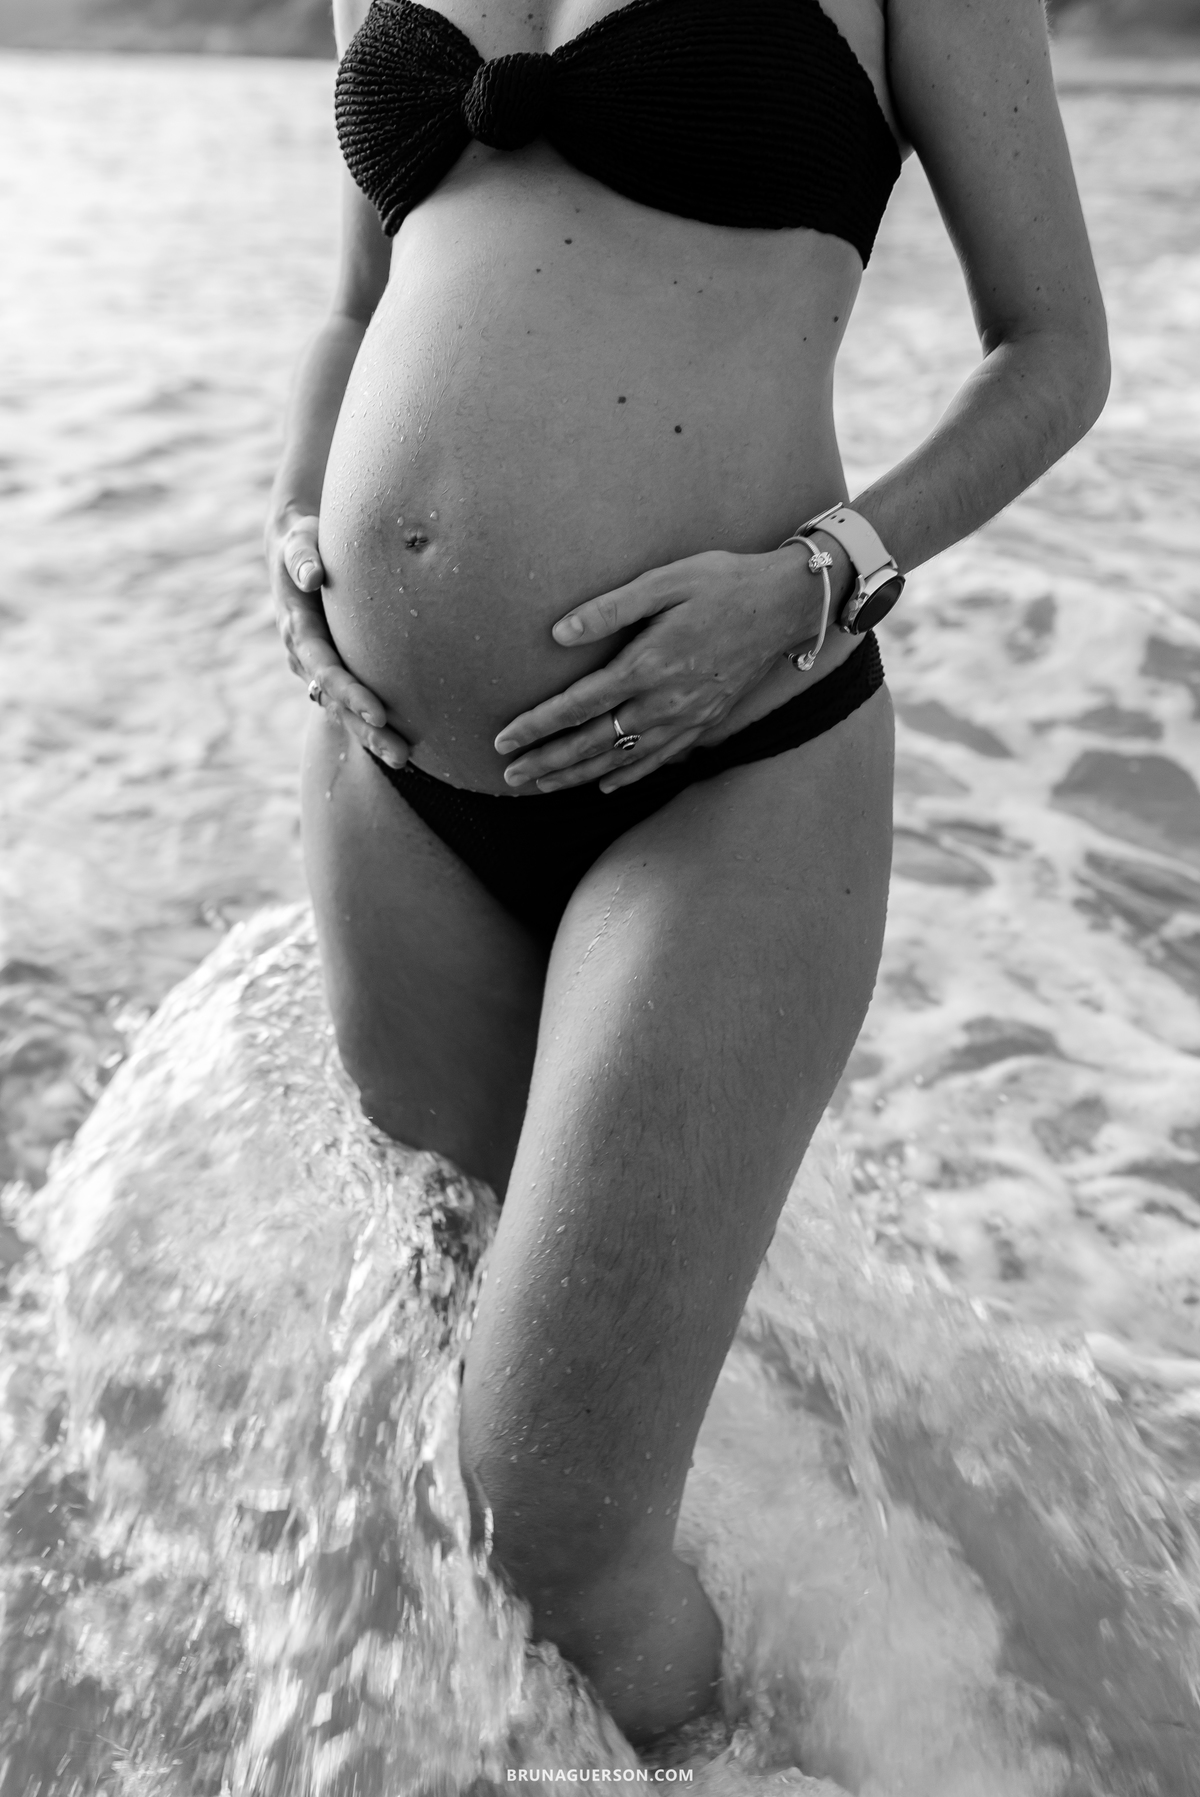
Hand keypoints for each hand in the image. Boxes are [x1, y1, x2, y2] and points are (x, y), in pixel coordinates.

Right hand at [267, 510, 409, 768]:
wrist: (294, 552)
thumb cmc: (302, 540)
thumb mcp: (297, 540)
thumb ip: (302, 556)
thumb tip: (313, 575)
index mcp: (298, 629)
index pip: (326, 669)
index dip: (351, 693)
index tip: (380, 713)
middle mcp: (305, 656)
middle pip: (337, 701)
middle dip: (366, 729)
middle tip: (400, 754)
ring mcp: (316, 667)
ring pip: (343, 709)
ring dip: (370, 736)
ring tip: (404, 759)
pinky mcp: (332, 669)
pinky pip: (349, 702)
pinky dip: (370, 723)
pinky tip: (400, 742)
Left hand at [494, 548, 816, 791]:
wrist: (786, 605)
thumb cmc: (722, 583)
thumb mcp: (664, 581)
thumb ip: (610, 608)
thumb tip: (559, 633)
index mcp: (648, 664)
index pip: (578, 706)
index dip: (537, 726)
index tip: (503, 741)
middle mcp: (664, 702)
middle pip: (593, 743)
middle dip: (547, 762)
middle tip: (509, 777)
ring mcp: (686, 718)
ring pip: (622, 759)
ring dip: (576, 776)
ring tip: (541, 786)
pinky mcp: (704, 723)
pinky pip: (658, 759)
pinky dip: (627, 775)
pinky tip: (603, 785)